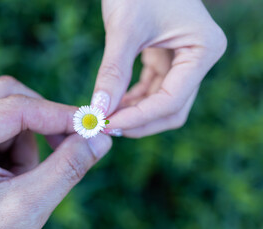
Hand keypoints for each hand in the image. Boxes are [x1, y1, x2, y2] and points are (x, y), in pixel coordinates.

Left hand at [0, 76, 111, 228]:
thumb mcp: (26, 207)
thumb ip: (67, 168)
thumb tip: (101, 137)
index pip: (14, 108)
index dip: (59, 114)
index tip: (93, 124)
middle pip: (8, 96)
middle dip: (43, 120)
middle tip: (72, 142)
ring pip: (10, 112)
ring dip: (29, 143)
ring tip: (23, 181)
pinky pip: (4, 128)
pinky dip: (20, 150)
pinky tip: (12, 178)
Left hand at [91, 0, 226, 137]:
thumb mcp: (124, 28)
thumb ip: (113, 72)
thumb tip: (99, 110)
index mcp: (203, 50)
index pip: (172, 100)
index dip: (139, 117)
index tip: (107, 123)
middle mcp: (199, 59)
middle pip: (172, 109)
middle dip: (140, 122)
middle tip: (107, 126)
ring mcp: (185, 61)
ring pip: (162, 104)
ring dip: (135, 114)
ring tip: (106, 116)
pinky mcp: (168, 60)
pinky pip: (153, 90)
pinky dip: (134, 101)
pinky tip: (113, 103)